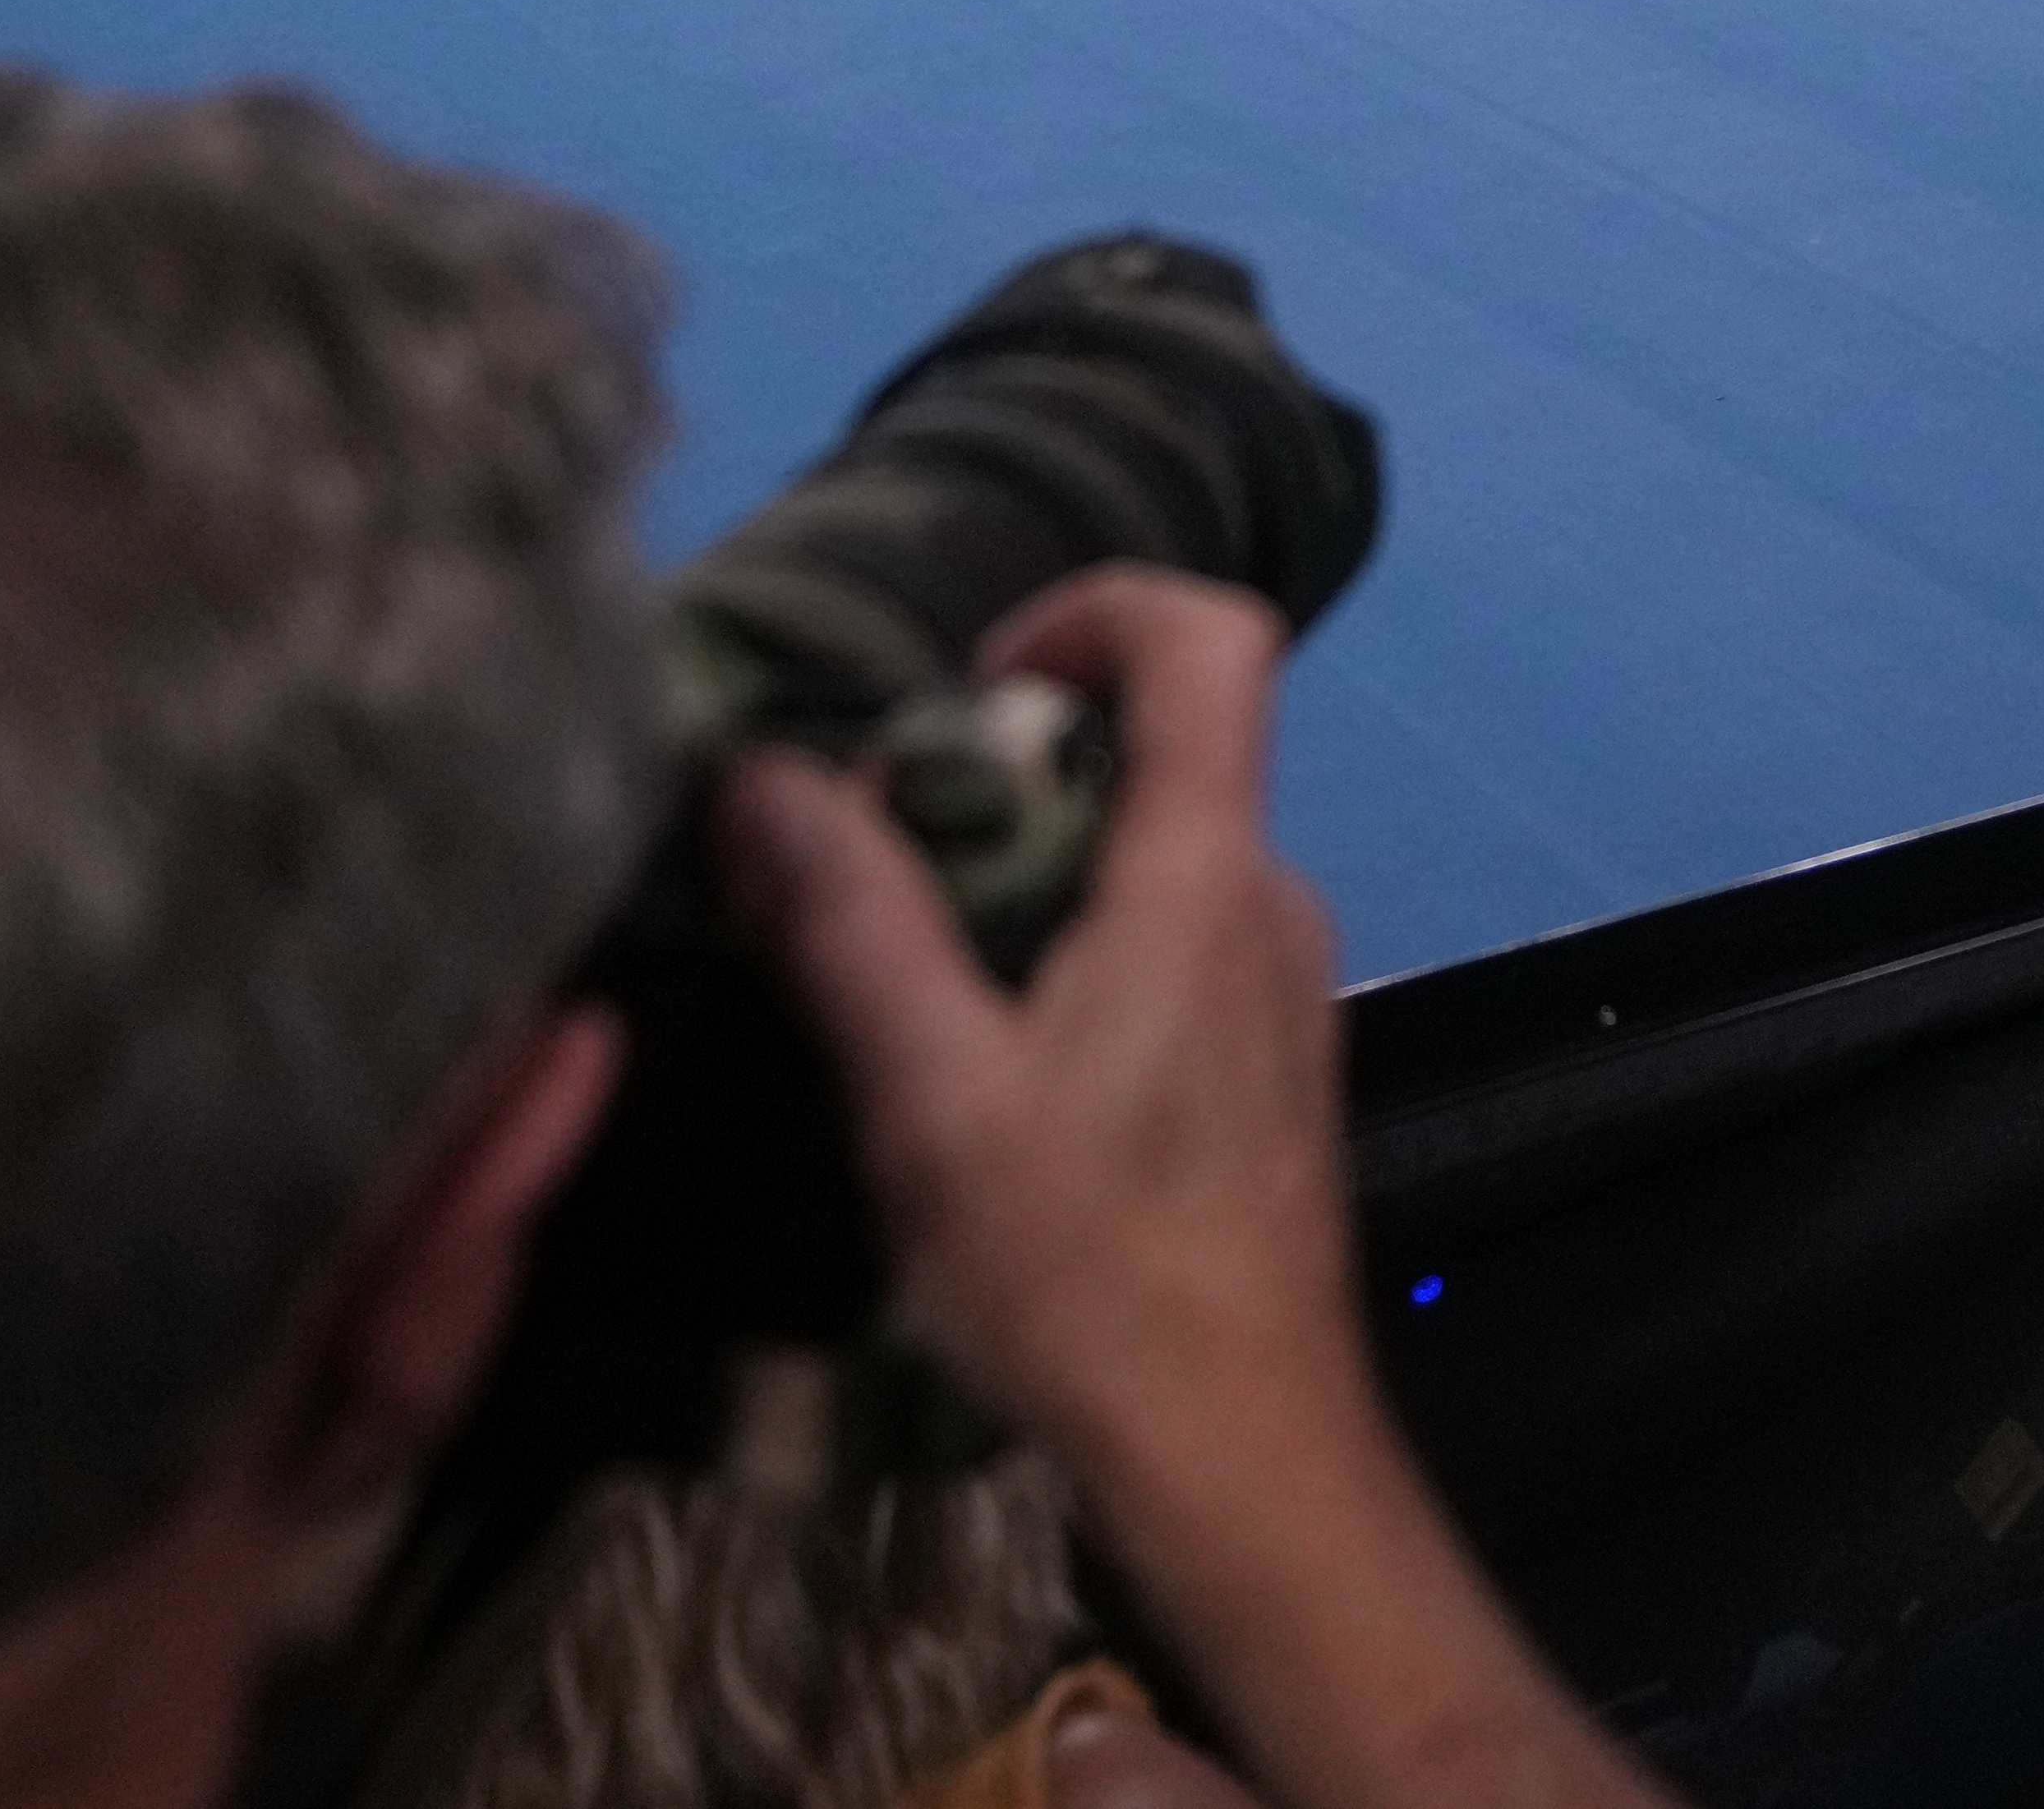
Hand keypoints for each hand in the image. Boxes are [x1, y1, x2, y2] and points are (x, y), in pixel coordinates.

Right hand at [720, 567, 1357, 1491]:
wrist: (1239, 1437)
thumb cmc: (1091, 1274)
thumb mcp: (933, 1097)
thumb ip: (852, 926)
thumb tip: (763, 777)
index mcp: (1208, 878)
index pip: (1213, 640)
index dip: (1098, 606)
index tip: (977, 675)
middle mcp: (1270, 902)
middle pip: (1161, 748)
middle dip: (1013, 769)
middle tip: (885, 869)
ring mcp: (1281, 981)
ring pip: (1155, 853)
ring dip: (1030, 874)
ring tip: (912, 985)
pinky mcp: (1267, 1056)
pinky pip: (1172, 938)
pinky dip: (1072, 947)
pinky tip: (987, 1063)